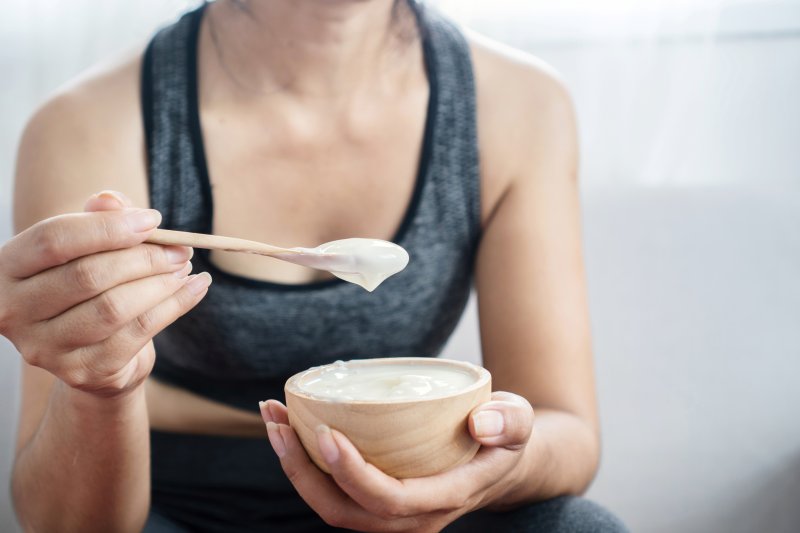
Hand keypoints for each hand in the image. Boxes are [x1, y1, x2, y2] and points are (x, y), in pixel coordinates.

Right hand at [0, 191, 210, 396]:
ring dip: (161, 283)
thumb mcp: (88, 248)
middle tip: (181, 248)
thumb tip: (111, 200)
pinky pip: (138, 332)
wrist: (94, 354)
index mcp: (6, 269)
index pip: (53, 239)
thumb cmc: (87, 287)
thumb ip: (98, 219)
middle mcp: (14, 311)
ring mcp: (45, 347)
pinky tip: (195, 288)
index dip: (107, 227)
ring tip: (185, 267)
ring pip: (114, 308)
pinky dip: (175, 306)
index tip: (154, 220)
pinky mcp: (82, 371)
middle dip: (144, 258)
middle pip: (88, 275)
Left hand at [260, 391, 533, 531]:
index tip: (325, 432)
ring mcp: (392, 514)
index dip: (352, 473)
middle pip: (345, 512)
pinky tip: (288, 427)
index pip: (390, 500)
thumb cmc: (504, 436)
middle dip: (303, 470)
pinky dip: (304, 464)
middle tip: (278, 420)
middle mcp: (413, 517)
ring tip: (272, 419)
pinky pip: (332, 493)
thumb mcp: (519, 422)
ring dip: (294, 467)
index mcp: (445, 497)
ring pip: (331, 507)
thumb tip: (480, 424)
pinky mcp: (376, 500)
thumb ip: (509, 421)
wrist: (500, 460)